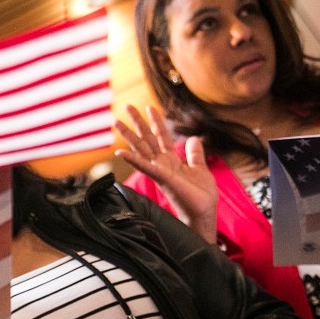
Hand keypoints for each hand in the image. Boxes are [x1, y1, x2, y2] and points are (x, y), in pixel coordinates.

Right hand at [114, 104, 218, 242]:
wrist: (203, 213)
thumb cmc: (201, 196)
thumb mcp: (200, 168)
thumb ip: (194, 154)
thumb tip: (193, 138)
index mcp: (171, 160)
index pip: (161, 136)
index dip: (156, 121)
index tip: (149, 106)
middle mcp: (161, 164)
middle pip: (147, 138)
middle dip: (137, 122)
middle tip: (126, 105)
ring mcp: (159, 171)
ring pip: (141, 149)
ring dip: (128, 135)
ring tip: (116, 122)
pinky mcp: (161, 178)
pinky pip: (145, 167)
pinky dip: (132, 159)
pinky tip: (120, 153)